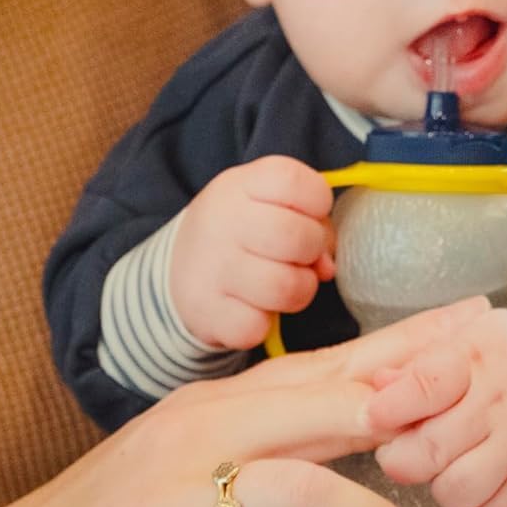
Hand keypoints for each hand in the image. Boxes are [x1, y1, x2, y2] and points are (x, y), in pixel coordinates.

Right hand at [0, 300, 481, 506]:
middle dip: (402, 409)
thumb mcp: (183, 465)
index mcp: (207, 409)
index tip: (471, 328)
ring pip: (294, 492)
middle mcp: (190, 440)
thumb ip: (261, 441)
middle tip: (470, 422)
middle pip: (317, 406)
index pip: (320, 366)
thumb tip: (359, 424)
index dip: (400, 347)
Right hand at [169, 155, 333, 348]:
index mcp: (240, 185)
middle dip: (313, 251)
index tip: (309, 214)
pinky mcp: (206, 311)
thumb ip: (310, 221)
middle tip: (300, 256)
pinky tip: (254, 308)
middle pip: (297, 237)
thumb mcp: (268, 205)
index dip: (318, 201)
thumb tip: (327, 266)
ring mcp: (211, 267)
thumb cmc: (242, 232)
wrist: (179, 266)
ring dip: (298, 291)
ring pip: (286, 287)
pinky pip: (258, 327)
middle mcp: (221, 221)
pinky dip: (264, 323)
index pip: (293, 180)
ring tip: (284, 284)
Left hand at [368, 307, 506, 506]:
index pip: (426, 385)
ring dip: (438, 485)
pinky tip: (472, 485)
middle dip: (400, 458)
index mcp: (474, 359)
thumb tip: (377, 386)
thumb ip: (417, 363)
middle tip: (398, 451)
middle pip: (431, 450)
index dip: (390, 407)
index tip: (374, 416)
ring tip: (442, 468)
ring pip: (457, 490)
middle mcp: (498, 405)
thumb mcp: (465, 339)